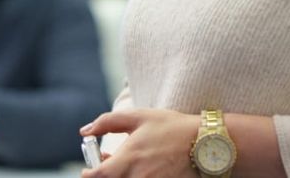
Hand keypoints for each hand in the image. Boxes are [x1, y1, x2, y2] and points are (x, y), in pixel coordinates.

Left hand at [80, 108, 198, 177]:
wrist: (205, 144)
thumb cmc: (172, 127)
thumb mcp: (139, 117)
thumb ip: (107, 122)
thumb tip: (84, 131)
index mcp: (128, 160)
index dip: (87, 175)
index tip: (88, 168)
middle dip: (104, 176)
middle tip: (106, 166)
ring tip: (126, 166)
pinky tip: (140, 171)